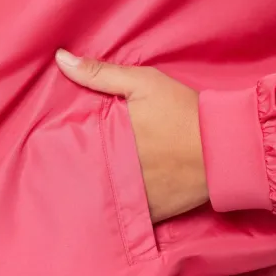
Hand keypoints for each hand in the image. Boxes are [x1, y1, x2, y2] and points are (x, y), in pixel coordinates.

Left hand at [56, 49, 208, 222]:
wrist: (226, 146)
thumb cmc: (184, 112)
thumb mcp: (144, 83)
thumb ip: (100, 73)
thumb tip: (61, 59)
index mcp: (109, 140)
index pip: (70, 147)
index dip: (60, 146)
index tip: (50, 145)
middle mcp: (117, 172)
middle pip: (83, 175)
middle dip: (73, 170)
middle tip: (62, 168)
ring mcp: (134, 197)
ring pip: (102, 198)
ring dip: (94, 191)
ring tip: (83, 185)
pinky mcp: (152, 213)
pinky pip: (126, 216)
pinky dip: (118, 210)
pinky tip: (113, 201)